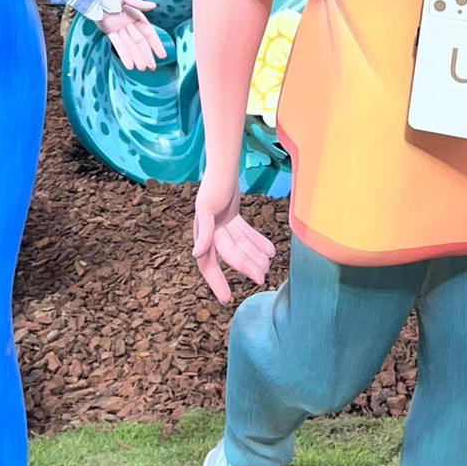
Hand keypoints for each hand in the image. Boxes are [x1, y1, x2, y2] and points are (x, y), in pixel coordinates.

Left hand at [95, 0, 167, 70]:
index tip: (162, 55)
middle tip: (152, 67)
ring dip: (136, 57)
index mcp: (137, 17)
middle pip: (140, 43)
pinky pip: (118, 45)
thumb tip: (154, 6)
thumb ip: (139, 4)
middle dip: (146, 55)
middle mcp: (130, 25)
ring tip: (141, 69)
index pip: (149, 33)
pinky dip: (123, 55)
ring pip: (130, 46)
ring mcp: (120, 30)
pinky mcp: (110, 32)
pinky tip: (129, 64)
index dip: (156, 44)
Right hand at [192, 166, 275, 305]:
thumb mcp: (206, 208)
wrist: (224, 167)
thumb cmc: (213, 186)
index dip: (216, 282)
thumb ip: (203, 231)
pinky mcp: (233, 217)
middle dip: (245, 266)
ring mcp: (223, 226)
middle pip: (230, 255)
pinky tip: (271, 252)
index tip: (226, 299)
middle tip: (261, 279)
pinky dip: (257, 242)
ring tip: (268, 266)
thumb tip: (195, 255)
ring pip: (240, 246)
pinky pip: (246, 234)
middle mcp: (212, 233)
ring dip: (254, 256)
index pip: (208, 264)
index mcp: (203, 235)